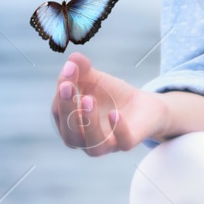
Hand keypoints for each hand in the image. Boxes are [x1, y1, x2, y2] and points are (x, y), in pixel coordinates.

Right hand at [52, 52, 168, 155]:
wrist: (144, 104)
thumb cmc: (112, 95)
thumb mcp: (96, 79)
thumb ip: (83, 70)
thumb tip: (73, 57)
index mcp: (70, 125)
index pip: (59, 113)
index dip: (61, 93)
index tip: (69, 70)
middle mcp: (85, 140)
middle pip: (70, 134)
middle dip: (67, 109)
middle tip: (68, 86)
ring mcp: (107, 145)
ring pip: (93, 146)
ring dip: (89, 122)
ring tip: (89, 99)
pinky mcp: (128, 143)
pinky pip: (123, 143)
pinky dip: (118, 129)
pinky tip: (115, 113)